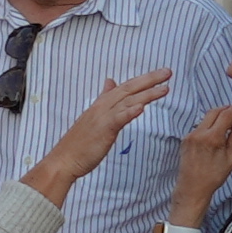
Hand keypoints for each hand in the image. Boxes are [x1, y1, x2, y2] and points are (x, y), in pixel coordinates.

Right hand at [19, 71, 178, 202]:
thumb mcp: (93, 117)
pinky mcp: (103, 130)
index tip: (160, 74)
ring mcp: (102, 118)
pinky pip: (118, 119)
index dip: (143, 79)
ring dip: (147, 93)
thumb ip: (104, 99)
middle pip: (128, 89)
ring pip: (127, 101)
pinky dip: (130, 112)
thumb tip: (110, 82)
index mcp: (101, 104)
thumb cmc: (79, 143)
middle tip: (168, 72)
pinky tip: (142, 107)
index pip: (125, 87)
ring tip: (165, 88)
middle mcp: (102, 107)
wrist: (64, 160)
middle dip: (149, 79)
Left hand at [165, 100, 231, 224]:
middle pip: (214, 111)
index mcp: (212, 138)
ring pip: (205, 118)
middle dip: (225, 109)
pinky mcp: (185, 139)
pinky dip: (209, 125)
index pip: (226, 115)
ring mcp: (190, 136)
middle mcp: (199, 134)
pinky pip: (199, 126)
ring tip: (227, 123)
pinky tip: (216, 132)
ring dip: (217, 117)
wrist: (192, 187)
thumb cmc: (213, 176)